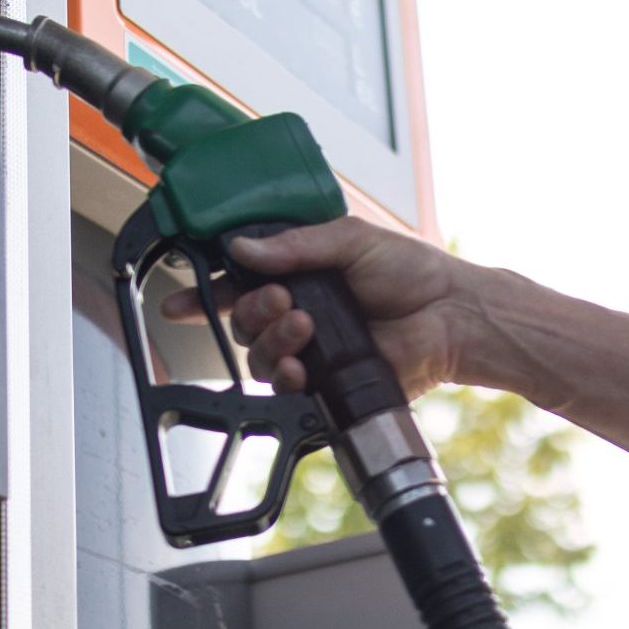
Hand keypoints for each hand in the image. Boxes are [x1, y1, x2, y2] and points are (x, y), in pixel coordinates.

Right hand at [159, 215, 468, 397]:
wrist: (450, 314)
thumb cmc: (414, 273)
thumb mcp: (351, 240)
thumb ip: (296, 245)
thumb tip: (243, 248)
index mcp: (302, 276)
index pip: (243, 284)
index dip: (207, 294)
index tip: (178, 301)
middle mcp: (300, 313)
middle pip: (243, 321)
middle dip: (253, 310)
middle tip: (283, 298)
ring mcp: (311, 350)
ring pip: (258, 354)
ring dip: (270, 339)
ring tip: (302, 325)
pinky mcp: (325, 383)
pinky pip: (284, 387)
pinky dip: (283, 375)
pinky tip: (298, 365)